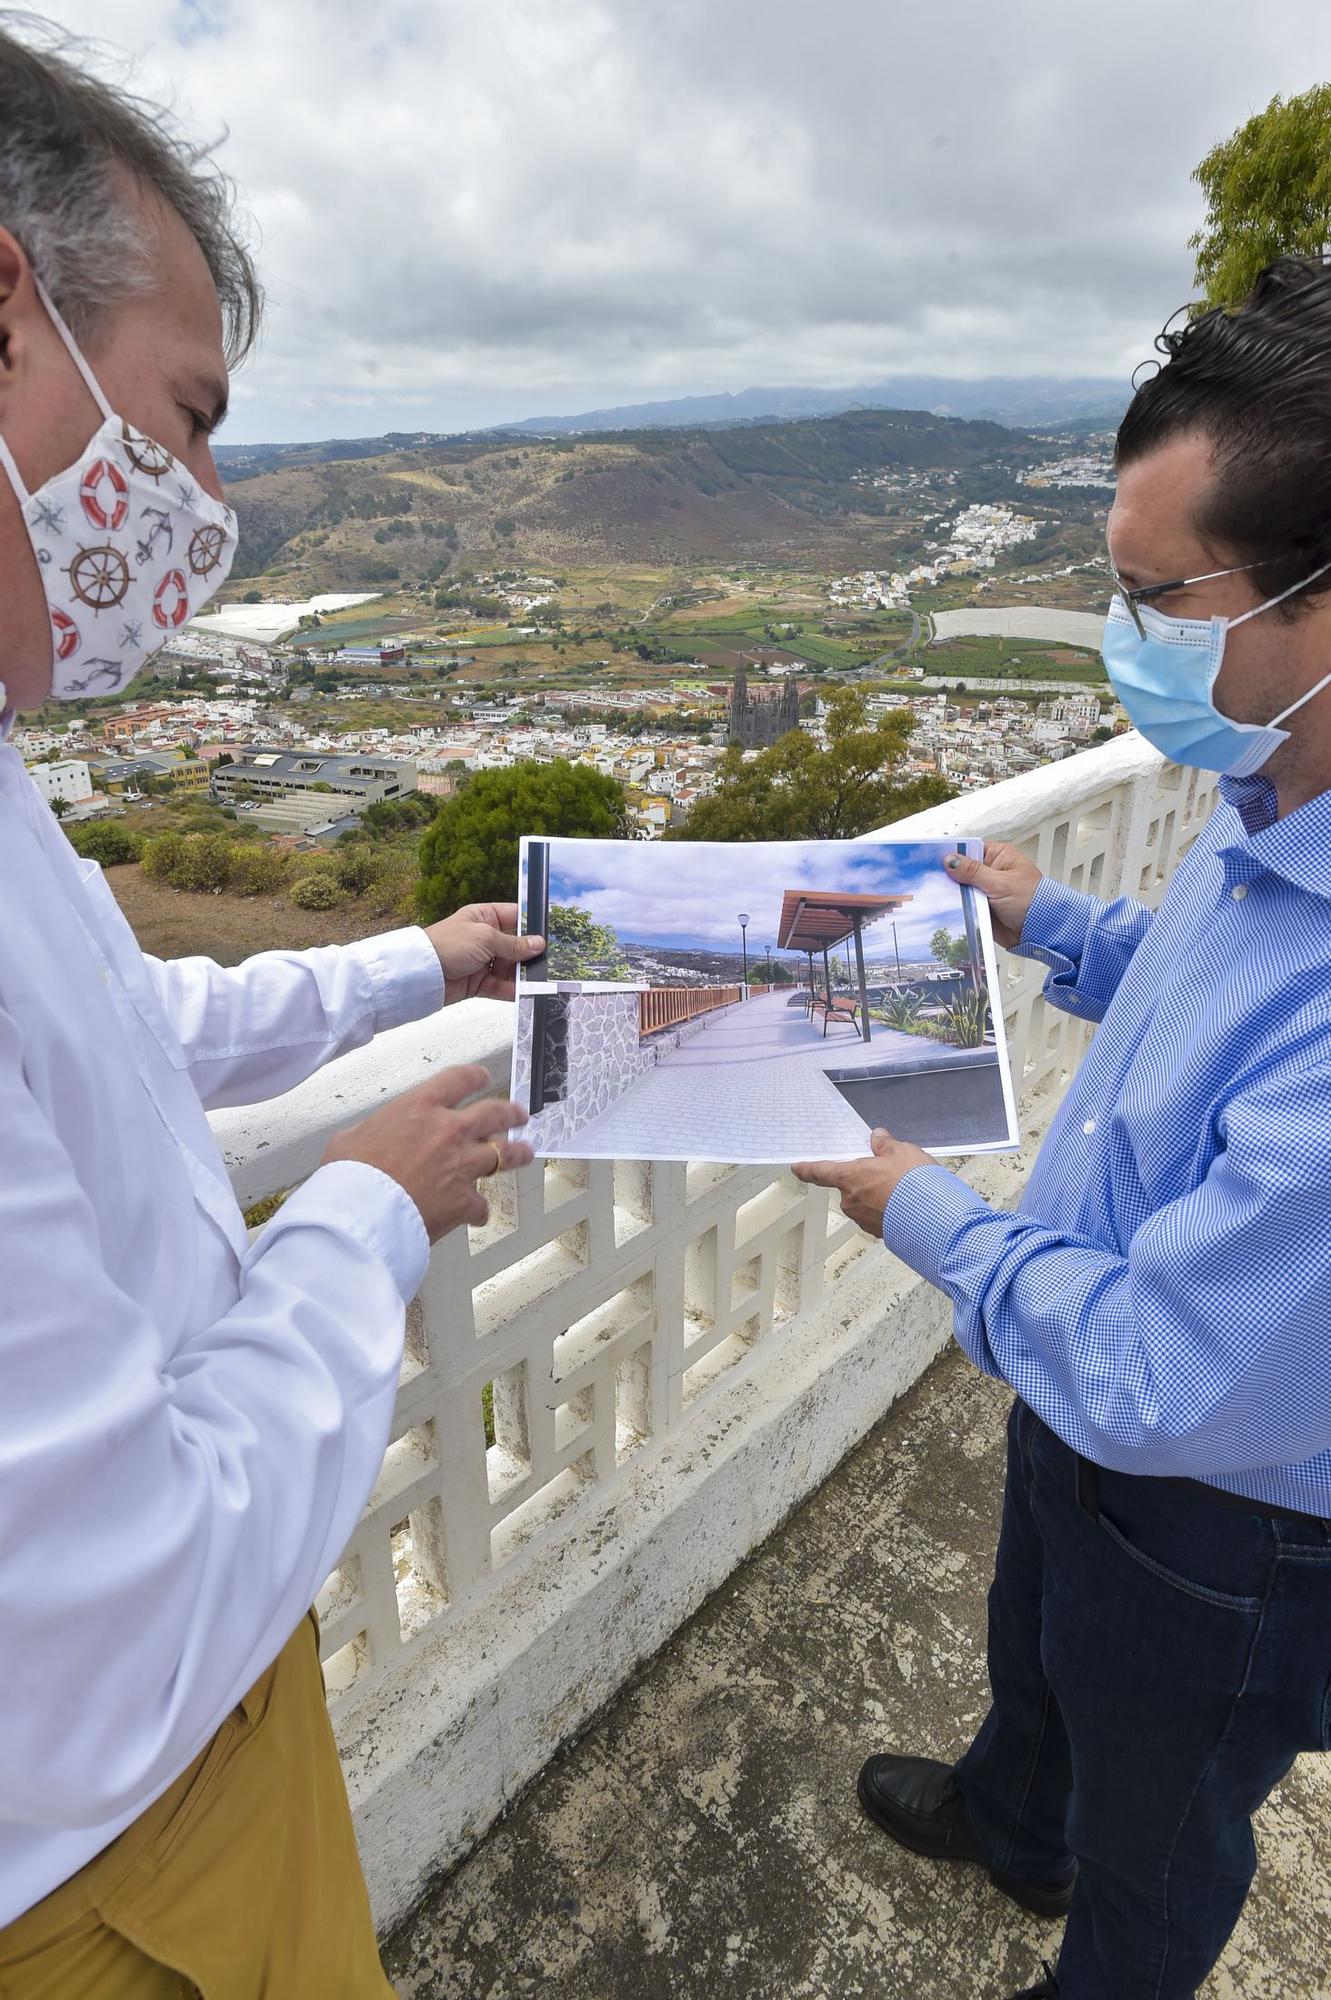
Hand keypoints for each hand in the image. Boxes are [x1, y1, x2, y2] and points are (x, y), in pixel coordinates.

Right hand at [322, 1063, 532, 1240]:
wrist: (362, 1213)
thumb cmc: (350, 1176)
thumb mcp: (350, 1139)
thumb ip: (373, 1132)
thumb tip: (373, 1139)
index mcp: (419, 1108)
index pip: (458, 1080)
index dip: (474, 1077)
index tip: (482, 1077)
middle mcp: (449, 1130)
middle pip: (494, 1113)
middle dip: (510, 1113)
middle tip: (518, 1115)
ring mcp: (462, 1165)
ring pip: (504, 1154)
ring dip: (517, 1153)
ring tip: (525, 1152)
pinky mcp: (465, 1200)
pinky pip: (481, 1204)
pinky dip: (478, 1210)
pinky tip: (476, 1214)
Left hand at [424, 903, 545, 1002]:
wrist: (421, 974)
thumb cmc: (446, 945)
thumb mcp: (485, 937)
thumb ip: (514, 943)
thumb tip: (538, 943)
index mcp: (484, 917)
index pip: (515, 917)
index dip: (532, 925)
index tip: (552, 933)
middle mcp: (485, 938)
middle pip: (516, 945)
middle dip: (531, 954)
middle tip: (552, 960)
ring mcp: (482, 961)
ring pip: (511, 968)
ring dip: (524, 974)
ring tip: (542, 979)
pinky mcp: (479, 982)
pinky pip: (501, 986)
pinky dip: (513, 990)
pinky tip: (526, 992)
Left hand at [792, 1126, 932, 1237]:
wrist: (934, 1218)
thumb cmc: (913, 1182)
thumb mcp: (901, 1152)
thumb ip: (885, 1145)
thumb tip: (877, 1137)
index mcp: (850, 1177)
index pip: (821, 1172)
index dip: (808, 1169)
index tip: (797, 1168)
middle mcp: (851, 1201)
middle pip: (850, 1187)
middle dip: (864, 1180)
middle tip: (888, 1172)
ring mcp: (864, 1219)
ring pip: (865, 1202)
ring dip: (878, 1196)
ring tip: (904, 1190)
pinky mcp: (879, 1233)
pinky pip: (879, 1216)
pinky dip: (889, 1210)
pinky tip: (907, 1205)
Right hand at [942, 842, 1042, 949]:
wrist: (1041, 931)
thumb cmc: (1033, 901)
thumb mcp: (1000, 883)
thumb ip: (973, 872)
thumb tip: (950, 860)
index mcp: (998, 856)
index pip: (969, 849)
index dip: (953, 853)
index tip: (934, 858)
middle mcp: (991, 871)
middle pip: (961, 869)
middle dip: (950, 876)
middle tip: (934, 879)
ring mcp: (985, 890)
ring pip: (960, 889)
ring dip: (954, 894)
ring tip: (940, 896)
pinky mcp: (981, 908)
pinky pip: (964, 905)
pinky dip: (957, 908)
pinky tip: (948, 908)